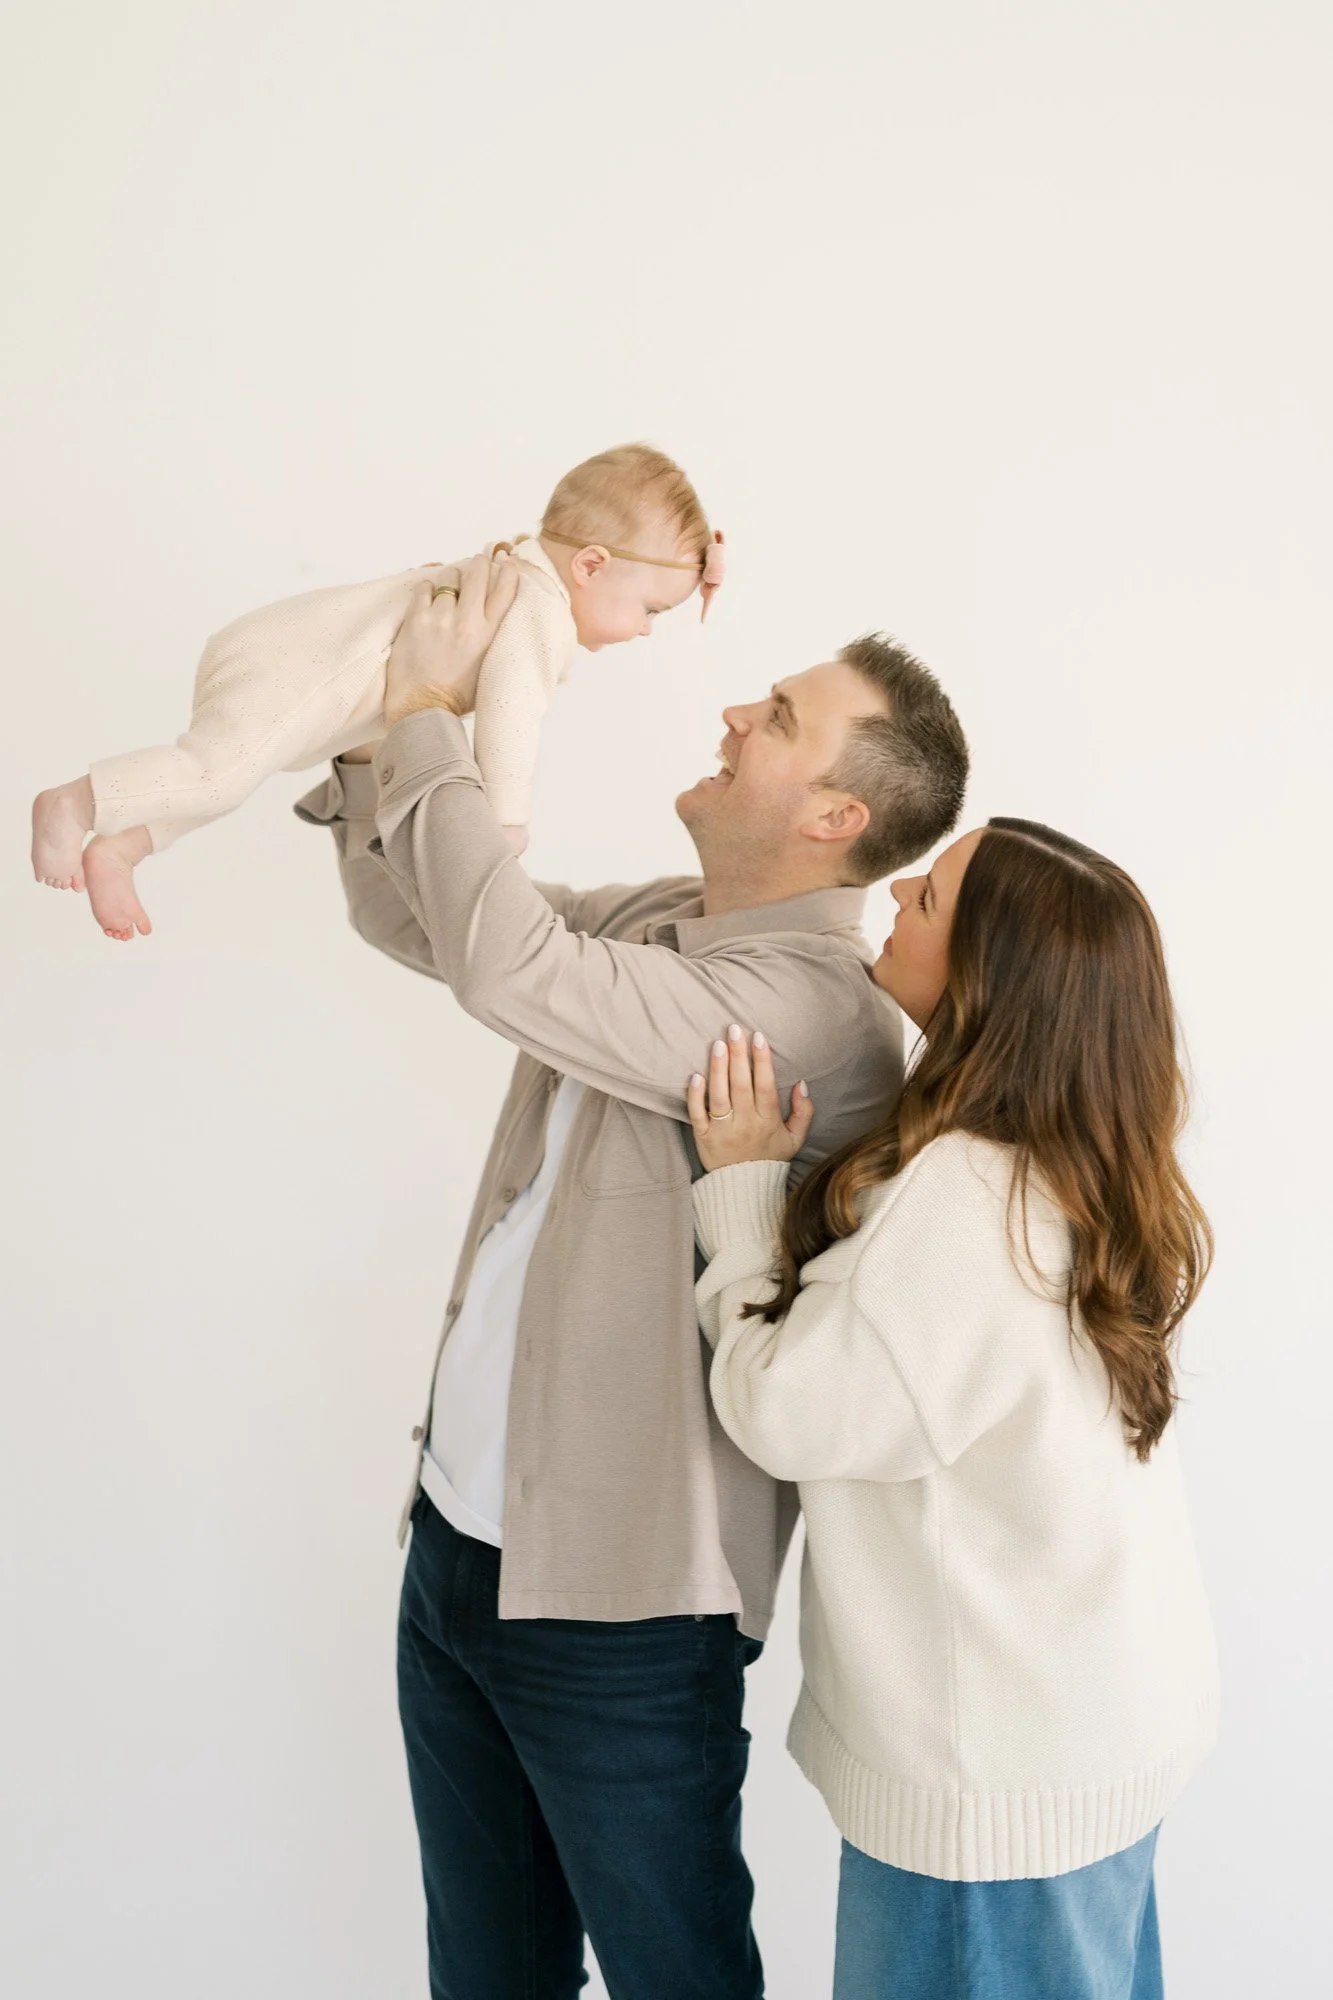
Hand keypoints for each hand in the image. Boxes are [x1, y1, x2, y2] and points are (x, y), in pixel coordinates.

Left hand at [384, 549, 519, 726]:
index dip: (507, 572)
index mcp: (488, 635)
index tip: (506, 562)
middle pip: (478, 574)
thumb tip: (497, 623)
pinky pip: (424, 588)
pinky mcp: (416, 618)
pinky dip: (427, 589)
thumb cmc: (455, 697)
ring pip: (450, 578)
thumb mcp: (487, 668)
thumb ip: (493, 642)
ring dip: (451, 580)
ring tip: (448, 589)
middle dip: (480, 564)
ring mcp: (440, 617)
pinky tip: (428, 600)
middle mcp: (467, 621)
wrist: (423, 709)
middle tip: (479, 561)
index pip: (505, 591)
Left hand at [687, 1026, 813, 1170]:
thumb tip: (802, 1084)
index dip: (762, 1061)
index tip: (759, 1037)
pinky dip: (695, 1096)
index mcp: (768, 1121)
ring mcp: (723, 1130)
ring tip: (717, 1045)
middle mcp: (745, 1123)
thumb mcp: (795, 1138)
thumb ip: (803, 1111)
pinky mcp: (703, 1137)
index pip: (765, 1086)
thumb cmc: (770, 1158)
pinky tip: (695, 1076)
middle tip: (734, 1029)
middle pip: (741, 1085)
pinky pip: (698, 1114)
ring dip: (718, 1069)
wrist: (745, 1190)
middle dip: (738, 1055)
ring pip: (719, 1096)